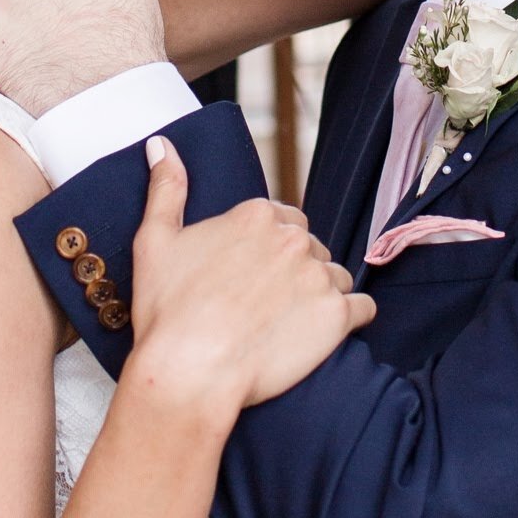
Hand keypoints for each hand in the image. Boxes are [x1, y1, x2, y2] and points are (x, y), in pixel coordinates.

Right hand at [128, 139, 374, 419]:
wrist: (188, 372)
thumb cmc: (168, 311)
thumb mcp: (155, 240)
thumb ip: (166, 188)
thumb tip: (161, 145)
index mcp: (256, 215)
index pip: (282, 220)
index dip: (268, 249)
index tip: (251, 275)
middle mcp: (294, 239)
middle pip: (310, 247)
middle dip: (295, 270)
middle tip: (267, 302)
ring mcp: (319, 276)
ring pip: (336, 277)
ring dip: (321, 294)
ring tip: (290, 322)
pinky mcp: (338, 316)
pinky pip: (362, 310)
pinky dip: (350, 319)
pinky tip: (324, 333)